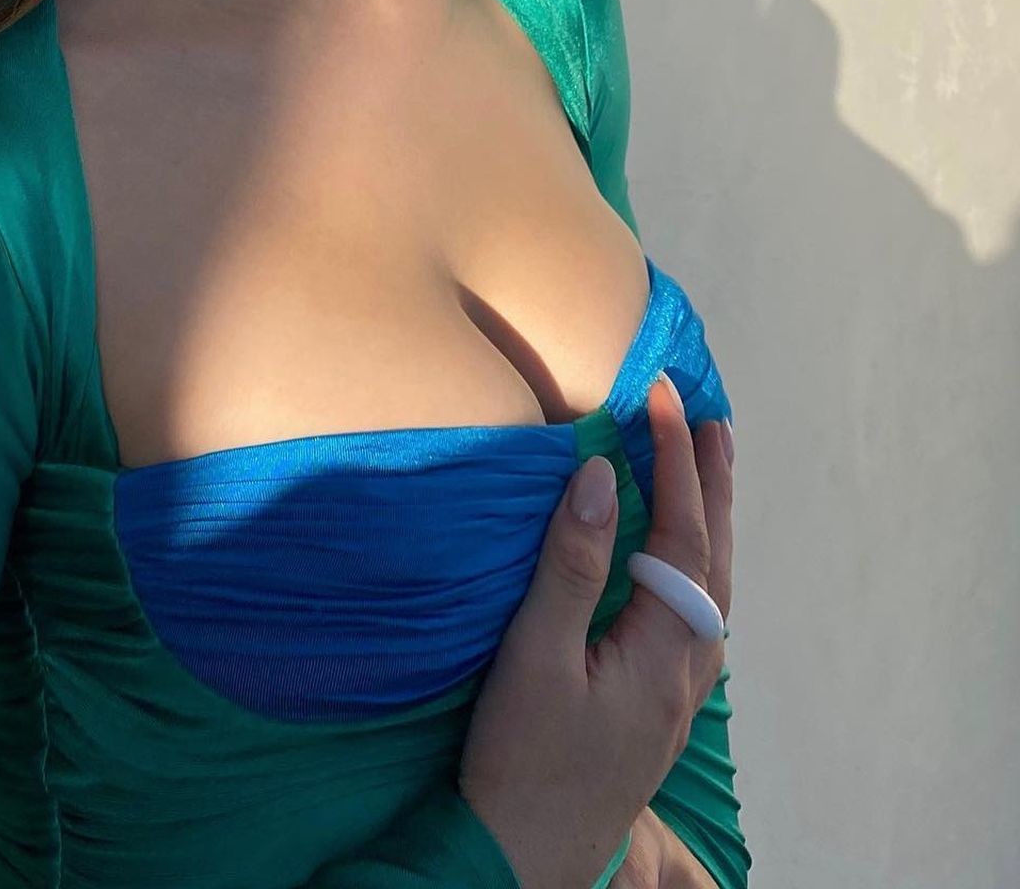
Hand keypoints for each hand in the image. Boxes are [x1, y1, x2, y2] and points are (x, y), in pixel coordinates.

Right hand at [456, 370, 733, 888]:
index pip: (684, 535)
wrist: (524, 861)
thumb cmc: (522, 760)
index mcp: (665, 651)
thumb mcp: (535, 656)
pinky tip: (674, 564)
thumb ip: (571, 563)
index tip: (662, 395)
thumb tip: (602, 475)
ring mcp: (676, 694)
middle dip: (714, 485)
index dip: (677, 460)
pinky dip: (693, 563)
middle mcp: (687, 669)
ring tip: (705, 472)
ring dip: (709, 522)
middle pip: (715, 561)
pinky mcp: (656, 708)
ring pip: (710, 589)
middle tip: (712, 419)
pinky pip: (694, 612)